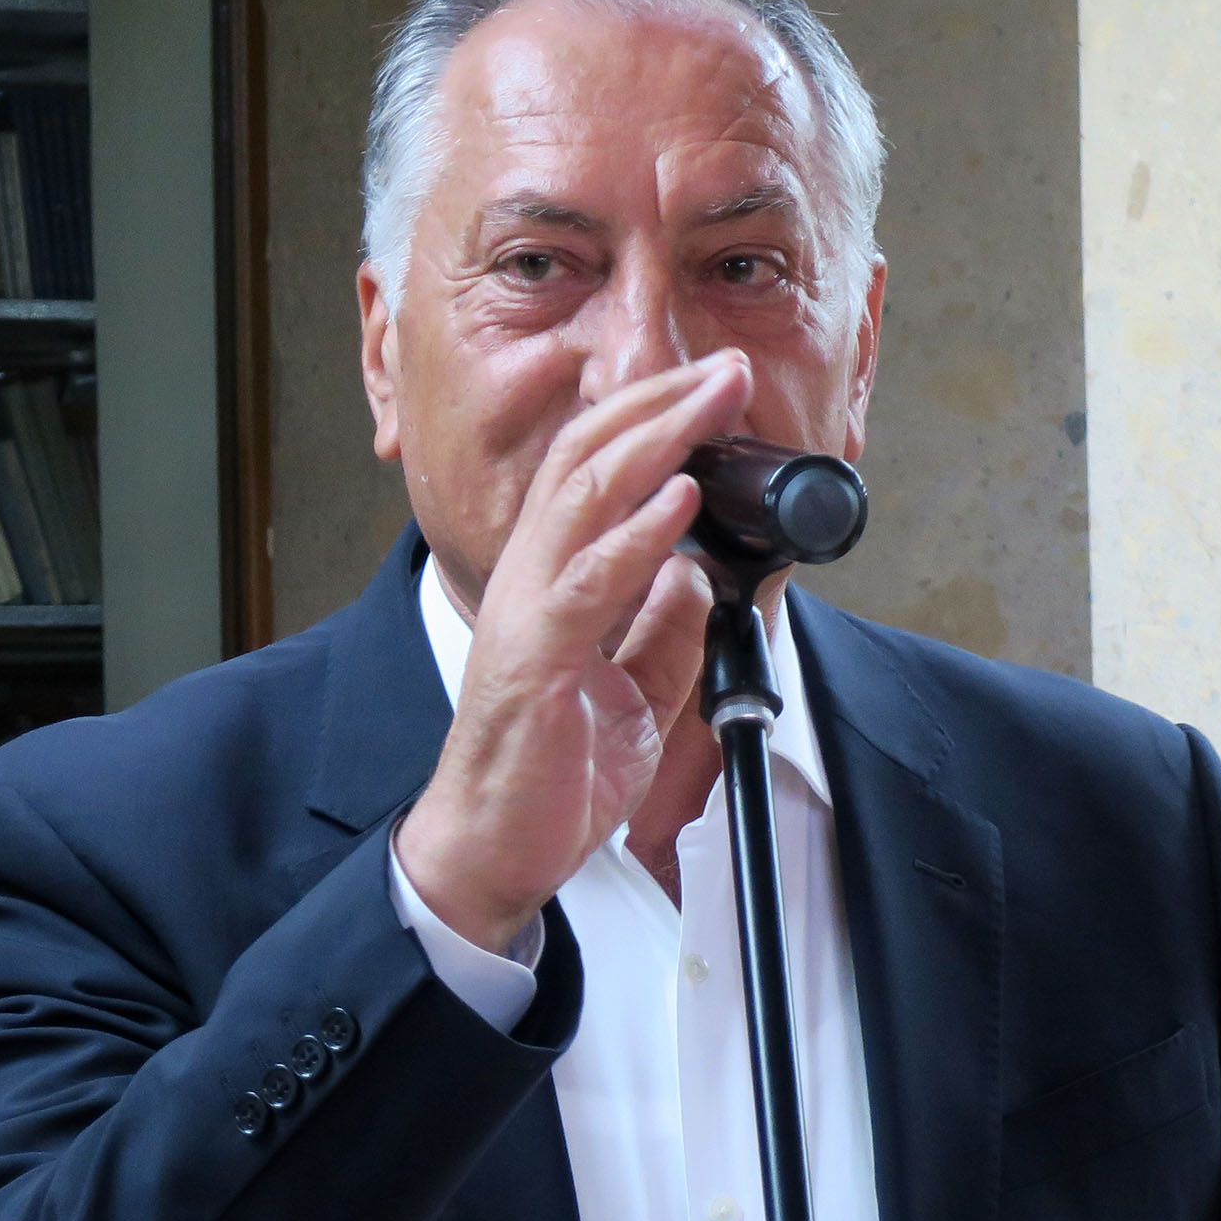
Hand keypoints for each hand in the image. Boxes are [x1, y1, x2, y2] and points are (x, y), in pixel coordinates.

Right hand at [394, 351, 751, 951]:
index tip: (716, 386)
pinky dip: (636, 537)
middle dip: (661, 402)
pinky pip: (585, 586)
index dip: (653, 417)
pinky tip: (679, 504)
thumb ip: (661, 630)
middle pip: (588, 458)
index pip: (595, 469)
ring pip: (583, 499)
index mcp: (550, 580)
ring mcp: (525, 615)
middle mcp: (529, 579)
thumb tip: (697, 574)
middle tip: (726, 367)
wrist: (494, 852)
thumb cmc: (546, 776)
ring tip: (711, 401)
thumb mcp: (632, 692)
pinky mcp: (533, 664)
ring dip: (656, 441)